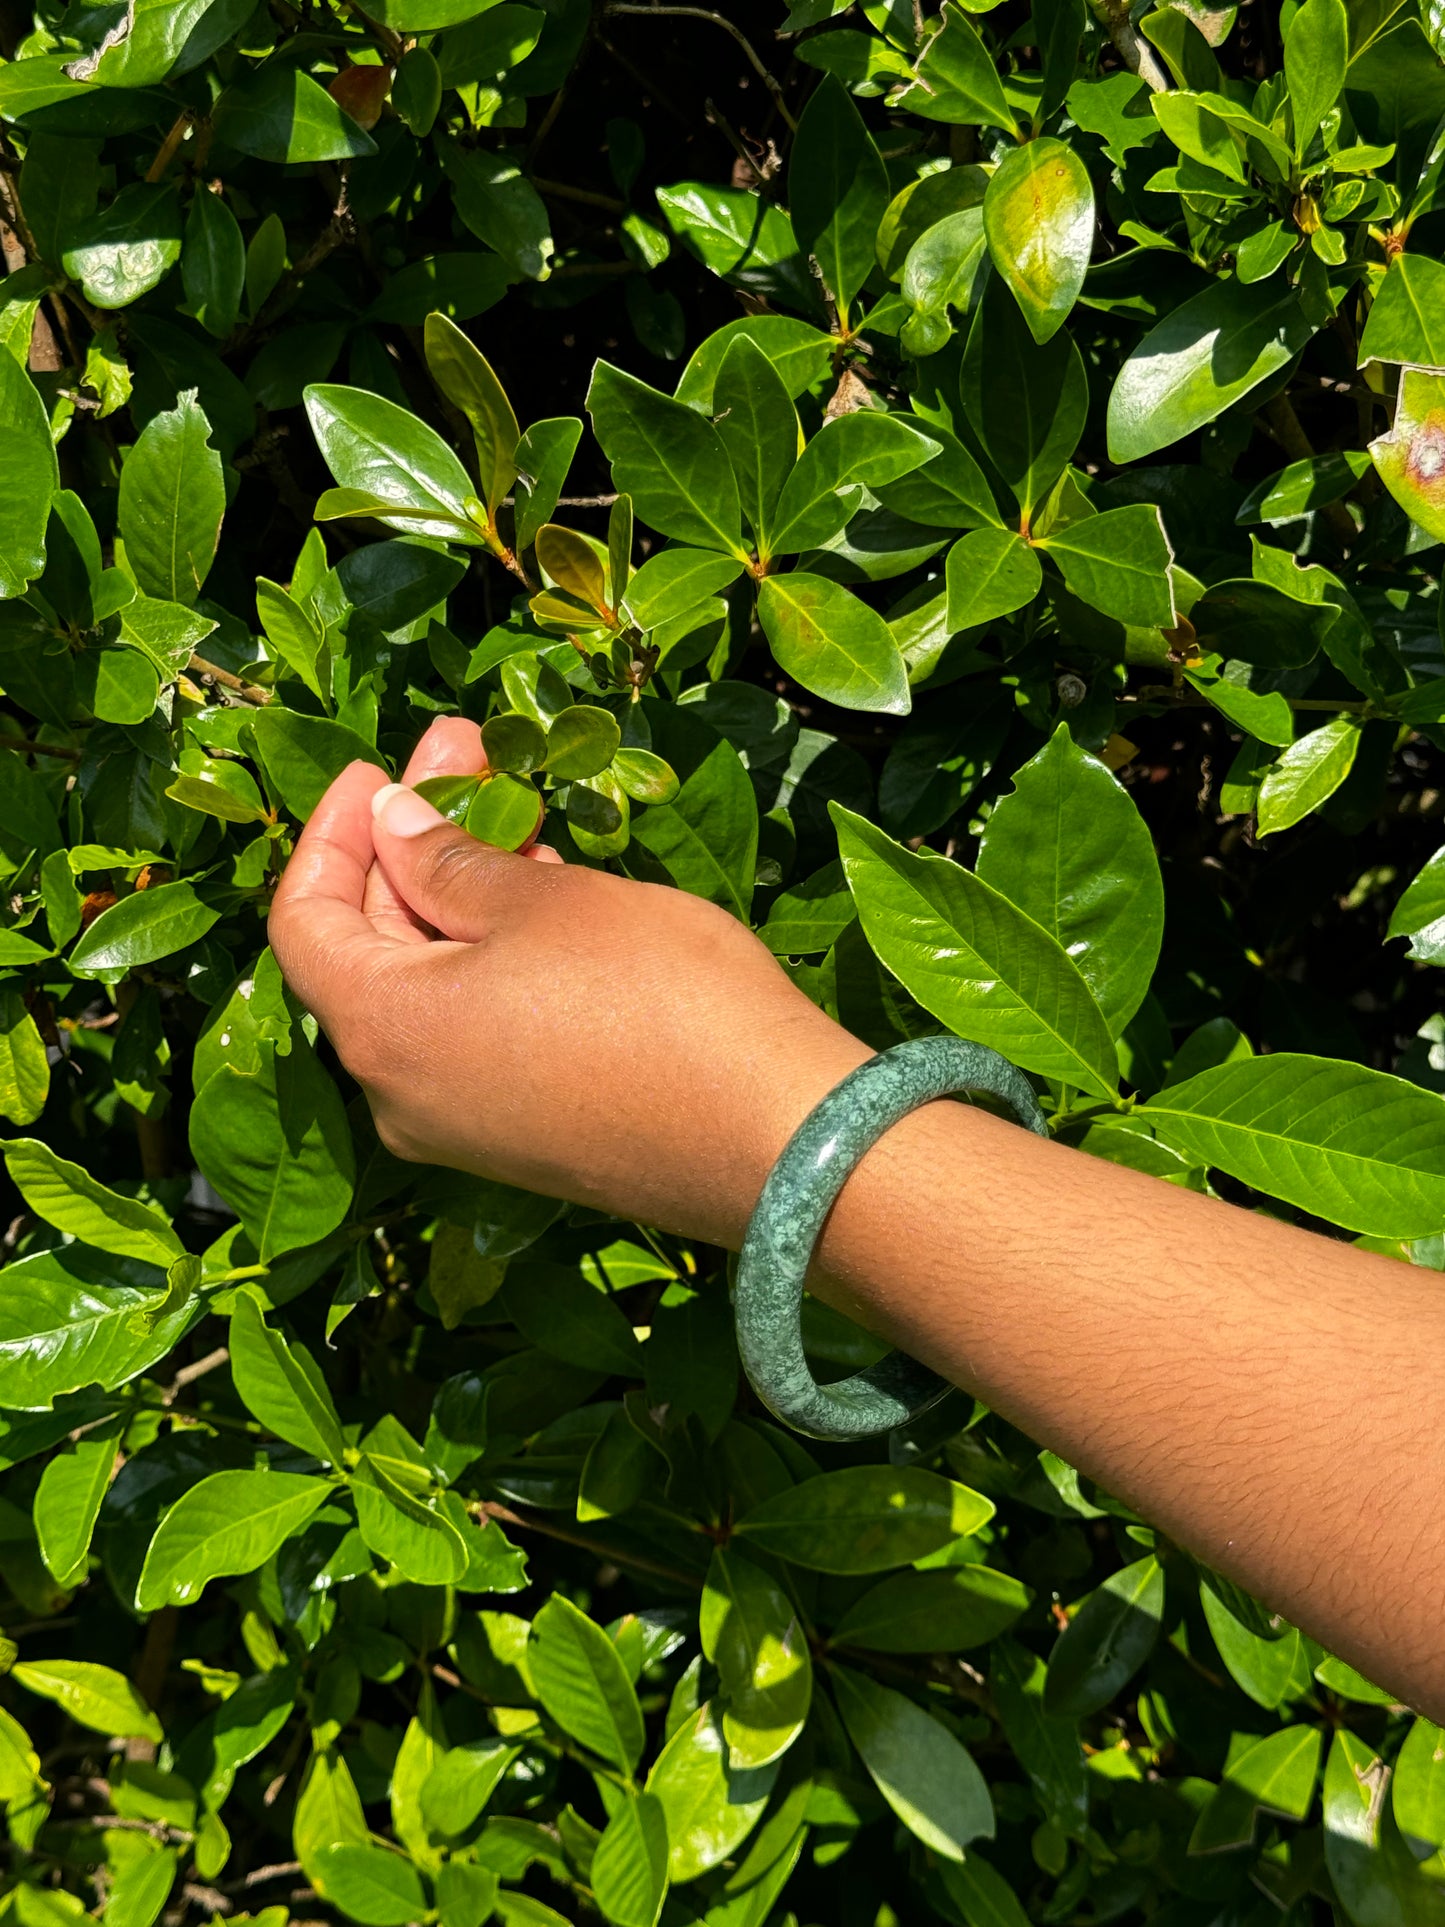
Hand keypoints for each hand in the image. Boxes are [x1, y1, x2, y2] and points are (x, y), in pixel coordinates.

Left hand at [267, 716, 866, 1246]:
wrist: (777, 1138)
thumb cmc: (654, 999)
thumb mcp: (542, 902)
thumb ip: (448, 858)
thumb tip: (390, 823)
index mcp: (381, 1030)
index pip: (303, 919)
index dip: (332, 831)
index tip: (376, 764)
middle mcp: (401, 1093)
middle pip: (368, 951)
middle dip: (411, 843)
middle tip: (469, 756)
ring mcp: (464, 1125)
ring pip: (431, 989)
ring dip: (461, 895)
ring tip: (520, 810)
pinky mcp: (526, 1137)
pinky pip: (477, 1030)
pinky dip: (494, 957)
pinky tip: (547, 895)